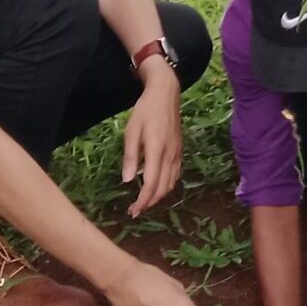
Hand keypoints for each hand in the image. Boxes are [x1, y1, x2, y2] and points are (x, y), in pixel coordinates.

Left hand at [122, 67, 182, 216]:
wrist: (166, 94)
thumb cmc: (145, 111)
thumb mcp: (131, 131)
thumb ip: (130, 157)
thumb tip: (126, 180)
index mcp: (157, 150)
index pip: (151, 184)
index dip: (142, 201)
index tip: (133, 211)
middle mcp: (170, 156)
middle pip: (162, 188)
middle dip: (149, 203)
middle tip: (135, 211)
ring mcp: (177, 154)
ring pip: (170, 184)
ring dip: (158, 197)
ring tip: (144, 202)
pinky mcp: (180, 151)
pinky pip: (175, 176)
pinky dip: (166, 186)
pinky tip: (157, 187)